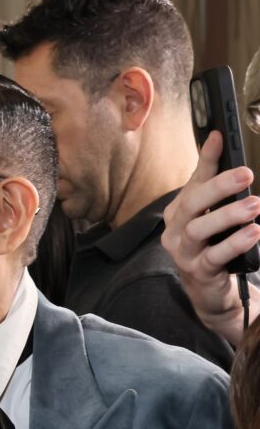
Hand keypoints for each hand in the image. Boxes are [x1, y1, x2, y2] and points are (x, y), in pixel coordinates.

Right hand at [161, 130, 259, 345]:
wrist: (208, 290)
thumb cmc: (212, 247)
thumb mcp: (213, 216)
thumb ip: (218, 190)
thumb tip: (226, 153)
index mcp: (180, 211)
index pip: (194, 180)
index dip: (206, 159)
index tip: (219, 137)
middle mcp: (176, 230)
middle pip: (192, 203)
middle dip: (218, 186)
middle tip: (246, 174)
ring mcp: (184, 252)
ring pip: (199, 229)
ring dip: (228, 215)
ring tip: (254, 205)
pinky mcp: (198, 271)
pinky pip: (215, 256)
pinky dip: (235, 243)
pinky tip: (254, 232)